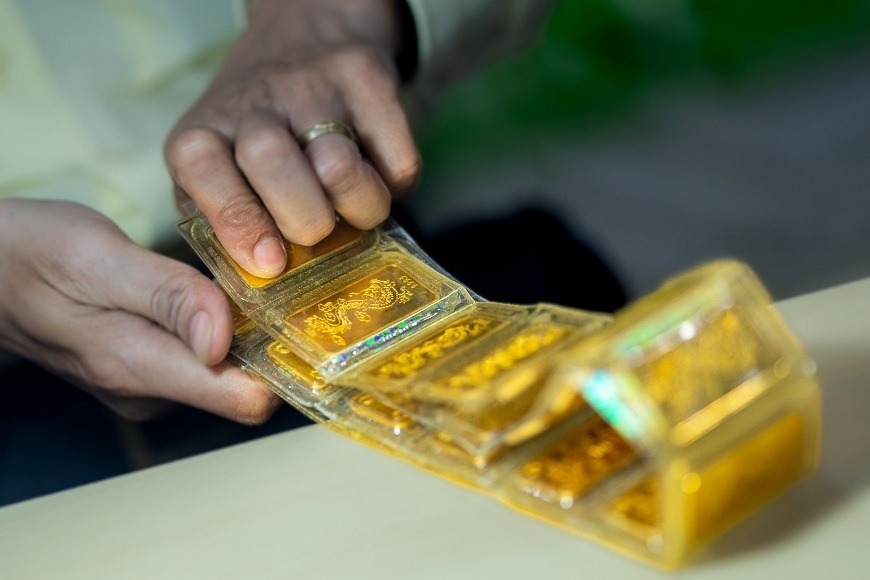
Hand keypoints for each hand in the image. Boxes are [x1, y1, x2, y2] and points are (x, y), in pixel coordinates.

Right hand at [0, 199, 279, 423]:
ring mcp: (147, 385)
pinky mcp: (145, 369)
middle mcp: (150, 391)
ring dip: (247, 331)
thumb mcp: (99, 258)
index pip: (246, 399)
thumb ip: (167, 297)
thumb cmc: (30, 253)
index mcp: (139, 367)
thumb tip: (225, 341)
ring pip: (227, 370)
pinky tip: (216, 293)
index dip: (286, 363)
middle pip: (246, 386)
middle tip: (285, 283)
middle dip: (272, 341)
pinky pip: (205, 359)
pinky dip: (221, 329)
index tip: (306, 316)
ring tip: (249, 281)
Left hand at [165, 0, 420, 278]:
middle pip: (272, 164)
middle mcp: (254, 100)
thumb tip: (260, 284)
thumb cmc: (259, 131)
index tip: (269, 260)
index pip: (201, 168)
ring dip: (357, 208)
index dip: (236, 219)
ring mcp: (313, 85)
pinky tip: (377, 177)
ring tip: (349, 207)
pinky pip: (398, 164)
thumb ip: (228, 225)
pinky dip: (395, 187)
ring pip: (340, 167)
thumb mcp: (222, 170)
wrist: (307, 34)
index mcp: (204, 131)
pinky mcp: (368, 78)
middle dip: (303, 220)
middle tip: (315, 232)